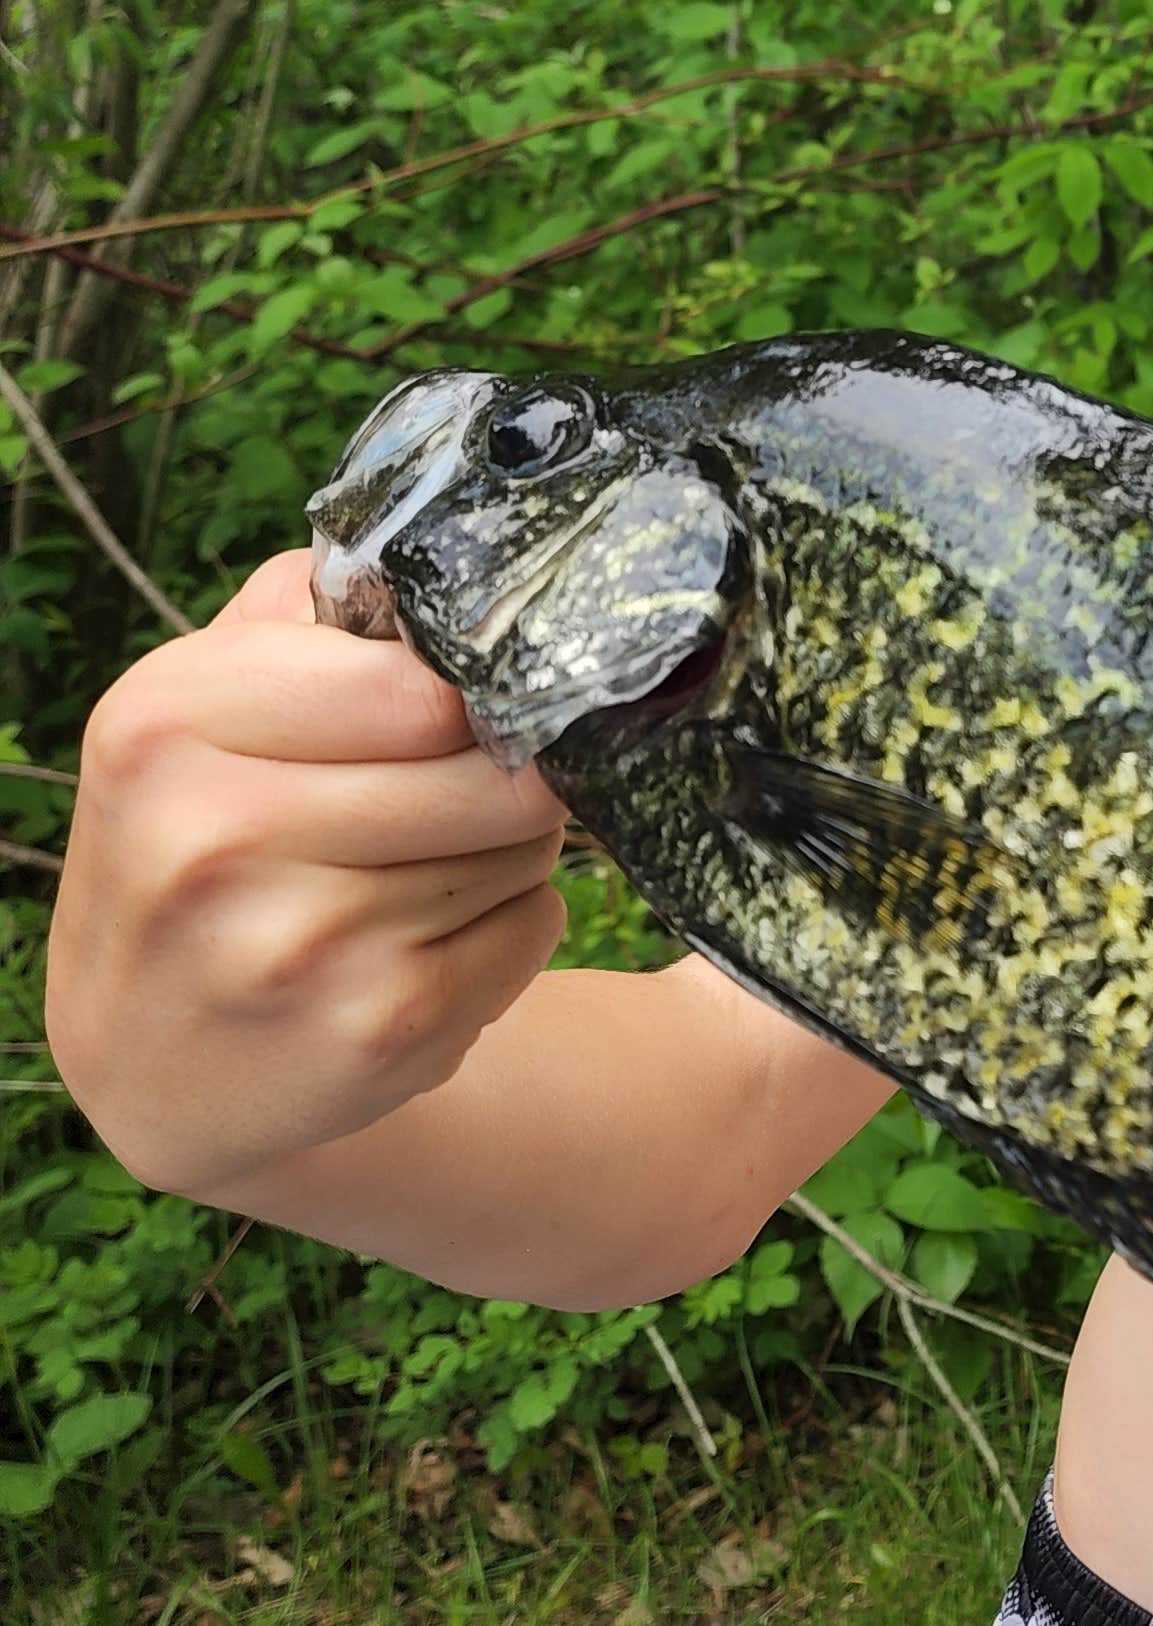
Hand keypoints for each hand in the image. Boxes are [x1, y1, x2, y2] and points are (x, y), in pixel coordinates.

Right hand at [47, 553, 570, 1200]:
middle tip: (452, 789)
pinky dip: (508, 929)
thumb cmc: (195, 845)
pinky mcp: (380, 1031)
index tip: (454, 704)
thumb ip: (306, 617)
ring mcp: (300, 946)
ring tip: (422, 867)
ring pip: (526, 844)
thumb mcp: (195, 711)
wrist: (145, 1061)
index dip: (465, 689)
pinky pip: (534, 928)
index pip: (418, 680)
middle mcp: (216, 838)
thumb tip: (458, 564)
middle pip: (490, 765)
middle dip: (500, 770)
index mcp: (165, 725)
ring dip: (508, 848)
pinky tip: (422, 945)